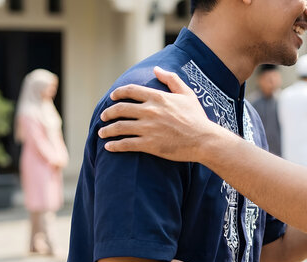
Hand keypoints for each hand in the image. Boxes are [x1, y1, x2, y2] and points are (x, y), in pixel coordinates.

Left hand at [98, 66, 212, 161]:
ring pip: (119, 127)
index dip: (118, 93)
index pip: (130, 91)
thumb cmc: (197, 118)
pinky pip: (126, 144)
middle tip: (104, 116)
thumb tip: (157, 69)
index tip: (112, 97)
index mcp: (157, 98)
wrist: (204, 140)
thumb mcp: (187, 94)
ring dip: (107, 130)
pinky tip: (108, 147)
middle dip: (108, 113)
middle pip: (120, 109)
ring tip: (102, 132)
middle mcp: (150, 111)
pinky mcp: (149, 144)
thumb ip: (171, 79)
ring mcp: (148, 128)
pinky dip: (114, 145)